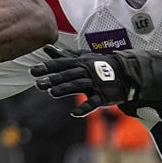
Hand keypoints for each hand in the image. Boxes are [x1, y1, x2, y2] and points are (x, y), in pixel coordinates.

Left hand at [31, 45, 161, 117]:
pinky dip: (85, 108)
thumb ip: (65, 55)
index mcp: (81, 63)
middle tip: (38, 84)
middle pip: (68, 75)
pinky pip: (94, 102)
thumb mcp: (83, 58)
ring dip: (65, 89)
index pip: (62, 64)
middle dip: (53, 79)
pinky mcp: (104, 96)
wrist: (127, 73)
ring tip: (52, 93)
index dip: (48, 67)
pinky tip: (74, 113)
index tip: (33, 71)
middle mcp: (87, 72)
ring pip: (78, 86)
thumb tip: (47, 49)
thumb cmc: (101, 65)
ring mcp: (96, 84)